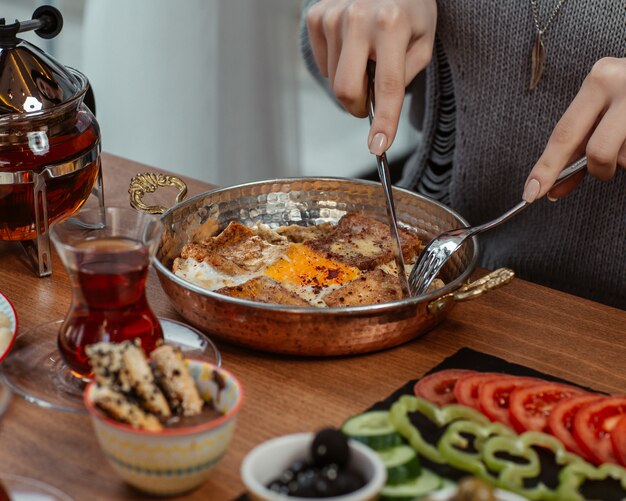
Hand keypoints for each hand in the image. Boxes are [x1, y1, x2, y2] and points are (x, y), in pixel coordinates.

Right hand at [306, 0, 436, 154]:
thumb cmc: (409, 8)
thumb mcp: (422, 40)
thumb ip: (403, 76)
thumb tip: (376, 109)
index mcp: (391, 24)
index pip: (387, 85)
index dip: (384, 122)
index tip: (378, 147)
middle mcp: (358, 18)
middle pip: (347, 91)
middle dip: (359, 107)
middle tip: (371, 101)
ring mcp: (332, 16)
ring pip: (334, 80)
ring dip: (351, 81)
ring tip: (366, 55)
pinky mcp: (316, 16)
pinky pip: (322, 64)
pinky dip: (337, 66)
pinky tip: (351, 46)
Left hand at [523, 57, 625, 202]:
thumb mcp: (605, 105)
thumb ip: (582, 141)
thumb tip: (555, 187)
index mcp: (600, 79)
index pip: (564, 134)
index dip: (546, 168)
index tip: (531, 192)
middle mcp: (623, 84)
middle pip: (598, 152)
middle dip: (598, 171)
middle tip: (602, 173)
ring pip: (624, 158)